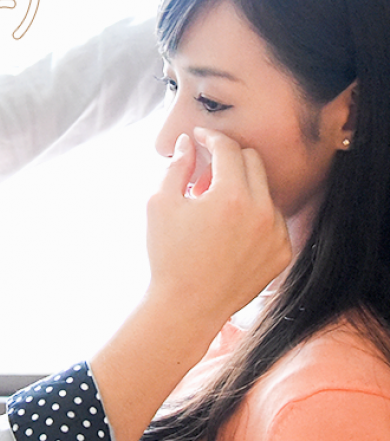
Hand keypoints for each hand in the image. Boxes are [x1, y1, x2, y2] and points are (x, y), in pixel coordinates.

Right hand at [145, 128, 290, 322]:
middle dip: (229, 157)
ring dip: (241, 188)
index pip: (228, 148)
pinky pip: (273, 220)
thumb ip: (176, 166)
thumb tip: (188, 143)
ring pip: (264, 190)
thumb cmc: (168, 255)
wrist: (188, 306)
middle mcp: (262, 211)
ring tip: (213, 208)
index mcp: (231, 196)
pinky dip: (253, 216)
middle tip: (204, 170)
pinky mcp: (283, 252)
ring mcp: (277, 233)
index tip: (199, 138)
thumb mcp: (160, 204)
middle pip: (253, 161)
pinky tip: (228, 232)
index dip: (210, 137)